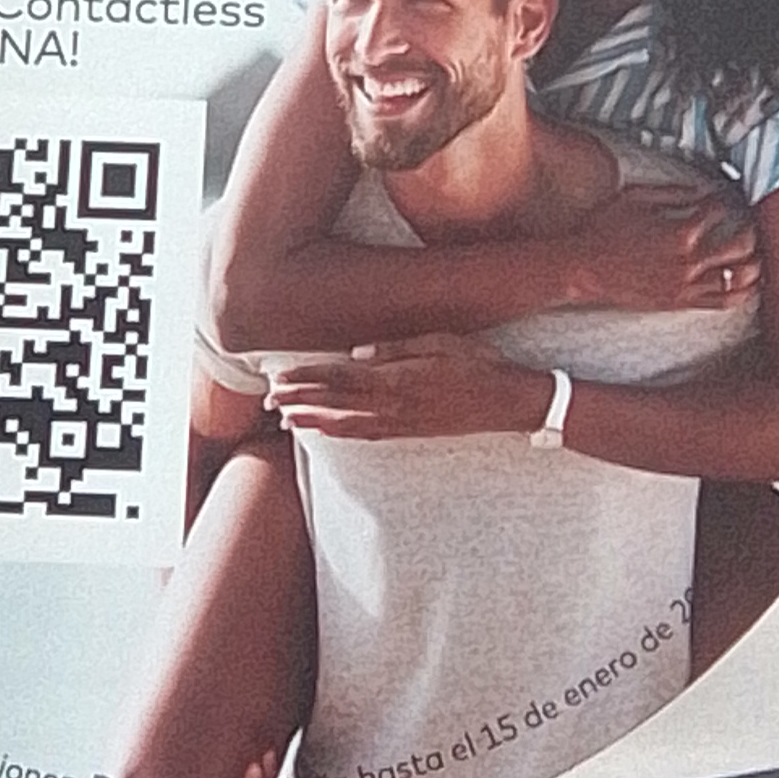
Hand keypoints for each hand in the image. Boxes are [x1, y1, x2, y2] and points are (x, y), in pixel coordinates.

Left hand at [266, 335, 548, 439]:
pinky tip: (326, 431)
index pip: (342, 379)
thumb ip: (398, 347)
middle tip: (268, 399)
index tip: (279, 377)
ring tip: (285, 419)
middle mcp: (396, 405)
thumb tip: (357, 353)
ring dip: (314, 421)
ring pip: (347, 424)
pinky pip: (368, 435)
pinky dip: (341, 434)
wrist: (510, 403)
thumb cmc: (479, 364)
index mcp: (400, 378)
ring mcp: (403, 423)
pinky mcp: (411, 433)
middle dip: (300, 401)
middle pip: (336, 403)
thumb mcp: (442, 341)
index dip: (308, 380)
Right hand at [563, 179, 759, 310]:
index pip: (718, 210)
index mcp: (679, 230)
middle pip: (740, 244)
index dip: (725, 199)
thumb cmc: (602, 229)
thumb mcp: (634, 197)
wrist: (582, 268)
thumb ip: (673, 192)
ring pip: (739, 277)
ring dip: (755, 263)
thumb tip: (703, 190)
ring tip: (757, 254)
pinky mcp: (680, 302)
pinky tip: (748, 283)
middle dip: (750, 230)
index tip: (725, 196)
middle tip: (750, 223)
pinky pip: (723, 302)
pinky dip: (742, 292)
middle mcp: (689, 260)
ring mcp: (686, 285)